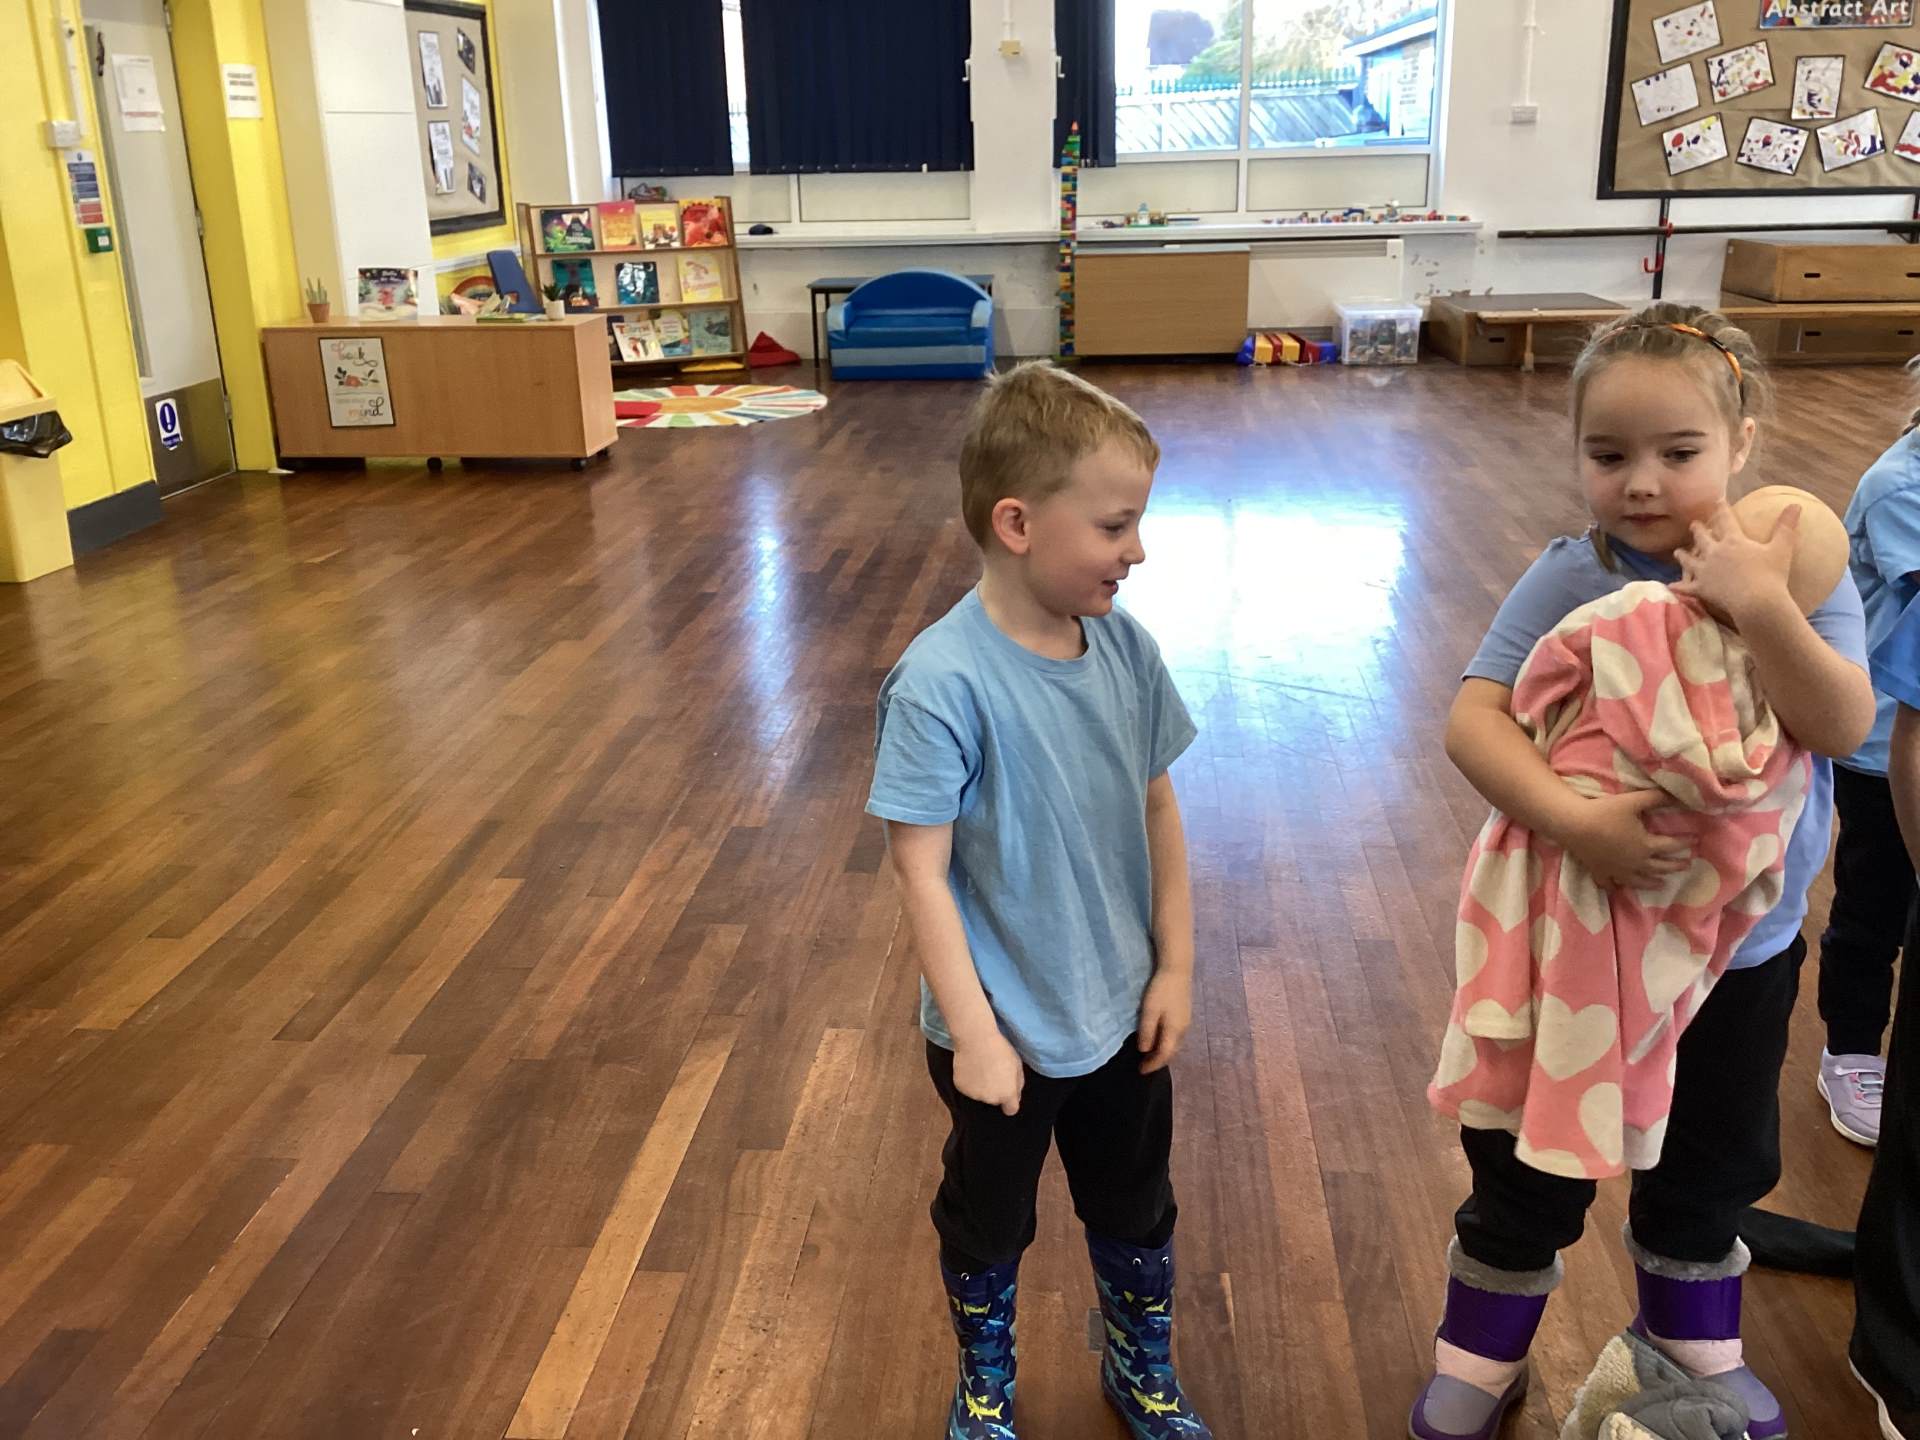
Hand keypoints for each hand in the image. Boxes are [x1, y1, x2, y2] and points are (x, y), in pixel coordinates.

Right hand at [953, 1031, 1025, 1115]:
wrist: (975, 1040)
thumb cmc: (1000, 1049)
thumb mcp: (1018, 1065)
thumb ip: (1018, 1083)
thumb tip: (1015, 1095)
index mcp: (1007, 1094)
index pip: (1011, 1110)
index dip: (1009, 1102)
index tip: (1007, 1092)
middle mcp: (990, 1099)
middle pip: (995, 1100)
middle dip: (995, 1090)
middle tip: (992, 1072)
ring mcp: (974, 1095)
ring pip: (980, 1094)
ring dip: (981, 1085)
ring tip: (980, 1067)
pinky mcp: (961, 1088)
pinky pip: (967, 1088)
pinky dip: (969, 1081)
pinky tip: (970, 1067)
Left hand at [1138, 969, 1193, 1074]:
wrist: (1177, 970)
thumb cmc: (1161, 990)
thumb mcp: (1149, 1011)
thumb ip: (1147, 1031)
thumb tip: (1144, 1051)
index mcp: (1175, 1031)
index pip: (1164, 1055)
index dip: (1153, 1065)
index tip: (1141, 1071)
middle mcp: (1183, 1030)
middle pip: (1172, 1052)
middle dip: (1158, 1061)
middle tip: (1144, 1066)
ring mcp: (1186, 1023)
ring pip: (1175, 1045)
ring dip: (1163, 1053)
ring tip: (1150, 1056)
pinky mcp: (1185, 1016)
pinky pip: (1176, 1037)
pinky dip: (1167, 1044)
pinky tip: (1159, 1041)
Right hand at [1560, 790, 1690, 889]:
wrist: (1574, 825)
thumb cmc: (1605, 812)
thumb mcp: (1633, 801)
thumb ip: (1656, 798)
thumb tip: (1676, 796)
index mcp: (1645, 845)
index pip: (1671, 846)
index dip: (1684, 843)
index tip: (1695, 842)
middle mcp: (1635, 862)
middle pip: (1659, 867)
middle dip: (1674, 866)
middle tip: (1686, 866)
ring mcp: (1617, 870)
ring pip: (1639, 880)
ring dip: (1652, 883)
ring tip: (1661, 884)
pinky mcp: (1600, 872)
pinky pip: (1610, 884)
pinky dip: (1616, 887)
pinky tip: (1619, 887)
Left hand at [1672, 502, 1795, 624]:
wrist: (1756, 602)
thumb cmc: (1771, 575)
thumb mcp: (1782, 548)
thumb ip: (1786, 526)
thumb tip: (1796, 505)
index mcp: (1733, 541)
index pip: (1725, 520)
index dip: (1721, 509)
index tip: (1716, 501)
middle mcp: (1715, 553)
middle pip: (1703, 538)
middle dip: (1698, 529)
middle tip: (1693, 524)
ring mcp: (1705, 571)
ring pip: (1690, 560)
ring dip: (1683, 555)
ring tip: (1678, 552)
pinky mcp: (1702, 588)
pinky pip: (1687, 587)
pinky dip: (1679, 586)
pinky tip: (1671, 585)